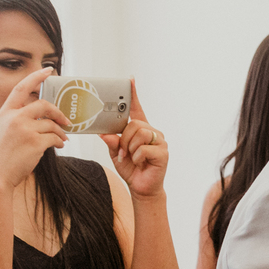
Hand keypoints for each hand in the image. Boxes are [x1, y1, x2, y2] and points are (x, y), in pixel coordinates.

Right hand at [0, 67, 69, 188]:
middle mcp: (14, 118)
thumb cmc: (1, 157)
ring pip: (52, 124)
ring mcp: (24, 129)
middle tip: (67, 121)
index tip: (48, 70)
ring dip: (61, 132)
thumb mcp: (4, 132)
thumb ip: (19, 121)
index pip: (21, 88)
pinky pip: (55, 138)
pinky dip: (60, 142)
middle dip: (58, 112)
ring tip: (63, 139)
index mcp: (4, 113)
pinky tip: (59, 146)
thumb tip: (45, 119)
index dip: (35, 77)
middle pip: (44, 105)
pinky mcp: (35, 142)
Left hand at [101, 80, 166, 198]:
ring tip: (131, 157)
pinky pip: (144, 148)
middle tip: (123, 152)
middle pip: (135, 124)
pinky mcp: (163, 152)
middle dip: (124, 139)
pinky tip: (140, 163)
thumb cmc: (131, 169)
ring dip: (130, 147)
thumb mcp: (115, 153)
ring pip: (140, 134)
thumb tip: (104, 134)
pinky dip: (137, 157)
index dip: (133, 95)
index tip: (129, 80)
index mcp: (141, 130)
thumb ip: (111, 141)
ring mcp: (160, 142)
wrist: (141, 188)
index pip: (137, 109)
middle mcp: (152, 133)